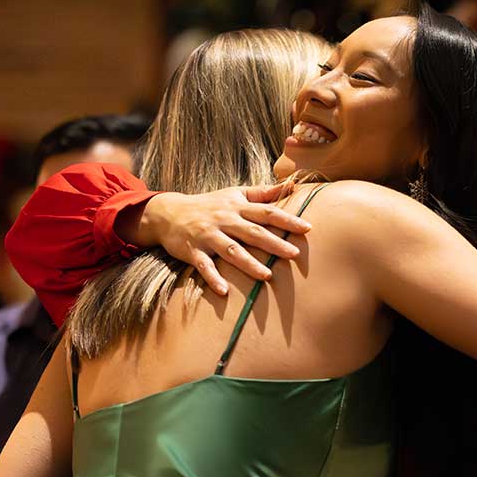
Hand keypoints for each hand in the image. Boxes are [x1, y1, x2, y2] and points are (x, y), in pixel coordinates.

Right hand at [128, 184, 311, 295]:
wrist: (169, 213)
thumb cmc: (209, 205)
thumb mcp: (234, 194)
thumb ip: (263, 193)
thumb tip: (292, 185)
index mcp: (237, 207)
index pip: (266, 212)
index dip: (287, 220)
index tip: (307, 228)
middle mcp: (224, 220)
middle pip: (252, 232)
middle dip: (274, 243)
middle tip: (295, 254)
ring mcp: (208, 236)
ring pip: (231, 250)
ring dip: (249, 264)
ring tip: (267, 276)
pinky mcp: (193, 251)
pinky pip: (204, 266)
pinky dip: (213, 278)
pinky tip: (224, 291)